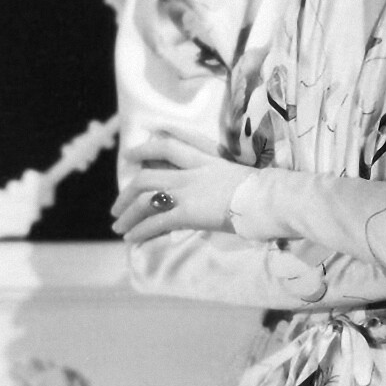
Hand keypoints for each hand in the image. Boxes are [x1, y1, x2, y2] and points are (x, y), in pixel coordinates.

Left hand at [111, 130, 249, 243]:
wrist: (269, 198)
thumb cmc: (260, 189)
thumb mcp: (234, 173)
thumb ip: (217, 176)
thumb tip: (211, 187)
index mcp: (204, 159)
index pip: (168, 146)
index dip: (146, 148)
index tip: (131, 154)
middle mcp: (191, 173)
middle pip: (147, 177)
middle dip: (126, 192)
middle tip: (116, 206)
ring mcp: (188, 192)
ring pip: (146, 199)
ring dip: (128, 214)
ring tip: (119, 227)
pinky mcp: (189, 213)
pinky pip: (156, 222)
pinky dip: (141, 230)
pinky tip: (132, 239)